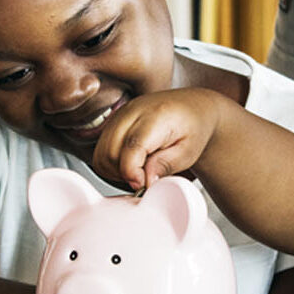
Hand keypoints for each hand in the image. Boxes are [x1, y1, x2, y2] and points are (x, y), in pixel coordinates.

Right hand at [92, 88, 220, 189]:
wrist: (192, 108)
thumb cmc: (193, 128)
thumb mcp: (188, 151)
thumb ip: (165, 165)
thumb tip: (144, 181)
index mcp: (156, 116)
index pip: (132, 147)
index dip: (133, 172)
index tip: (143, 185)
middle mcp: (132, 112)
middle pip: (110, 152)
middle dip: (123, 175)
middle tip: (144, 181)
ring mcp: (120, 115)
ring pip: (101, 154)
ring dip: (114, 172)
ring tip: (137, 174)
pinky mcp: (113, 122)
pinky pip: (100, 151)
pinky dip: (110, 165)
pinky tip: (129, 166)